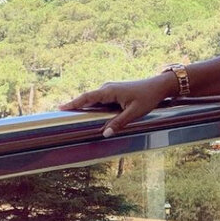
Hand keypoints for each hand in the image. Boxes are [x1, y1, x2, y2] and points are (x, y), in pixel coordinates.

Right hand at [59, 74, 174, 136]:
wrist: (158, 86)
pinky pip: (100, 100)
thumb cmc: (147, 98)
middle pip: (87, 99)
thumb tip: (104, 133)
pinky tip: (88, 114)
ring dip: (83, 107)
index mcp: (110, 91)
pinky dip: (93, 106)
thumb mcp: (134, 113)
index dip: (73, 103)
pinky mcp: (114, 93)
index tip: (60, 108)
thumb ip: (119, 123)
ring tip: (70, 115)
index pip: (87, 97)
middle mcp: (107, 88)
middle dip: (74, 106)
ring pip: (93, 100)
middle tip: (61, 114)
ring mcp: (110, 90)